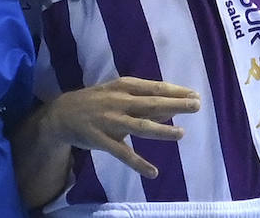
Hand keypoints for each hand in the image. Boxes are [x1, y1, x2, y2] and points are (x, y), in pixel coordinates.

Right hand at [40, 78, 200, 178]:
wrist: (62, 114)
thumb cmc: (95, 100)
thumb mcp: (115, 91)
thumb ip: (139, 98)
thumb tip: (168, 106)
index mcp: (122, 86)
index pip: (153, 87)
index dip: (174, 90)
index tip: (194, 93)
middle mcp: (119, 102)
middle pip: (152, 103)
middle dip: (175, 104)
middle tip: (197, 105)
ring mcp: (111, 122)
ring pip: (141, 126)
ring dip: (162, 130)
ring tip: (182, 133)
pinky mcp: (103, 141)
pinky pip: (123, 154)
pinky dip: (138, 164)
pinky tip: (153, 172)